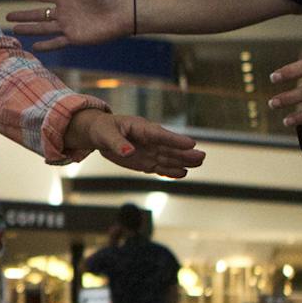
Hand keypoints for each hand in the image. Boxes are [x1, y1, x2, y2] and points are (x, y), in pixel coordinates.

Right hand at [7, 0, 130, 50]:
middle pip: (38, 14)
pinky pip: (56, 42)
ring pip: (42, 28)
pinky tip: (34, 47)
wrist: (123, 11)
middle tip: (7, 16)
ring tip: (14, 30)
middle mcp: (64, 11)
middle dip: (23, 15)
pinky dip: (45, 45)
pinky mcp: (74, 37)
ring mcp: (68, 25)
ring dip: (28, 29)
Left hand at [67, 109, 203, 178]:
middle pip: (169, 147)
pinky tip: (182, 174)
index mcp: (141, 128)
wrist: (99, 134)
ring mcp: (149, 151)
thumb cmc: (103, 129)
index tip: (191, 143)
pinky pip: (159, 166)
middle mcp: (149, 140)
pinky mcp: (145, 161)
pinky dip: (169, 171)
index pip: (160, 135)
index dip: (175, 140)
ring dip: (182, 162)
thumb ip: (118, 144)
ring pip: (168, 158)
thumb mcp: (106, 135)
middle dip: (185, 152)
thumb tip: (128, 152)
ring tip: (198, 164)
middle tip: (202, 156)